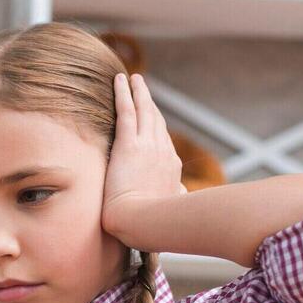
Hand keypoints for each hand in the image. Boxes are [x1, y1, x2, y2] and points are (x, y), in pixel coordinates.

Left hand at [101, 73, 186, 244]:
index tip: (152, 116)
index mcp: (171, 168)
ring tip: (133, 79)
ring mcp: (147, 146)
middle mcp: (163, 152)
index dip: (157, 126)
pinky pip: (126, 111)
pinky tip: (120, 80)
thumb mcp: (170, 209)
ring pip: (144, 111)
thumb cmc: (152, 223)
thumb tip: (182, 195)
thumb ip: (175, 198)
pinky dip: (123, 93)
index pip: (164, 141)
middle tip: (142, 87)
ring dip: (139, 92)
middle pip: (156, 120)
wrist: (142, 223)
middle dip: (149, 103)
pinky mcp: (128, 144)